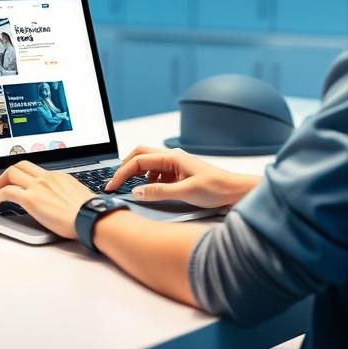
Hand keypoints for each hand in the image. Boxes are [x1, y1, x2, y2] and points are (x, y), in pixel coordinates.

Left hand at [0, 161, 95, 238]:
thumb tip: (62, 202)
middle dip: (7, 174)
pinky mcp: (31, 199)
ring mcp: (38, 186)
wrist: (91, 216)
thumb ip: (65, 195)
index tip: (19, 183)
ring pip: (11, 173)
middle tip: (1, 184)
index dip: (23, 176)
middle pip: (21, 165)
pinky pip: (6, 193)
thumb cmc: (89, 212)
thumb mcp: (77, 197)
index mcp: (58, 177)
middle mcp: (46, 177)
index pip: (36, 170)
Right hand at [105, 146, 259, 207]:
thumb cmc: (216, 188)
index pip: (138, 161)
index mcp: (171, 158)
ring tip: (129, 189)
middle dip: (124, 168)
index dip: (122, 173)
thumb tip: (136, 192)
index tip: (112, 186)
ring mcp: (175, 166)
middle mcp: (172, 158)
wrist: (236, 191)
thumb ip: (159, 192)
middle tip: (114, 183)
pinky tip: (150, 192)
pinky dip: (148, 181)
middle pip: (140, 155)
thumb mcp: (185, 192)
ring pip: (148, 165)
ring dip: (136, 175)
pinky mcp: (179, 174)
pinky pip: (157, 174)